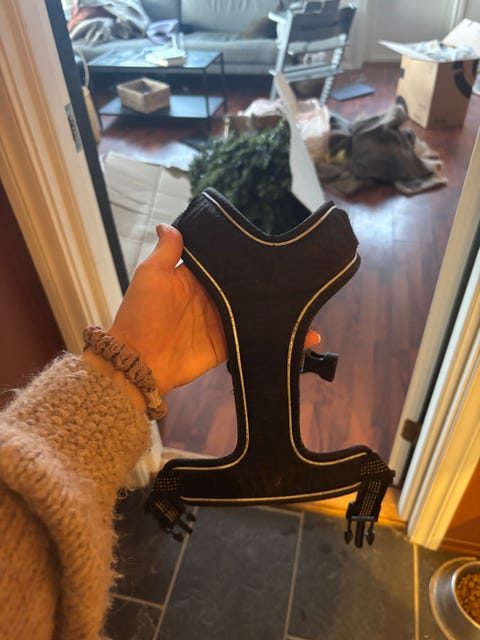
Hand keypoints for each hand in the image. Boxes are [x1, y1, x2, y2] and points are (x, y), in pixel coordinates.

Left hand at [90, 224, 319, 401]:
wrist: (139, 362)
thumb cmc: (142, 314)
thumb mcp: (151, 275)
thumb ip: (166, 251)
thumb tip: (168, 224)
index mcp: (194, 279)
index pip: (221, 263)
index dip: (239, 254)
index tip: (264, 242)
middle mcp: (211, 298)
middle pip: (242, 287)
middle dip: (265, 282)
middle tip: (297, 271)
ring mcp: (221, 322)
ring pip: (253, 312)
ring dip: (276, 309)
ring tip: (307, 299)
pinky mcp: (228, 345)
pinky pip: (256, 338)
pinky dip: (278, 338)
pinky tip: (306, 334)